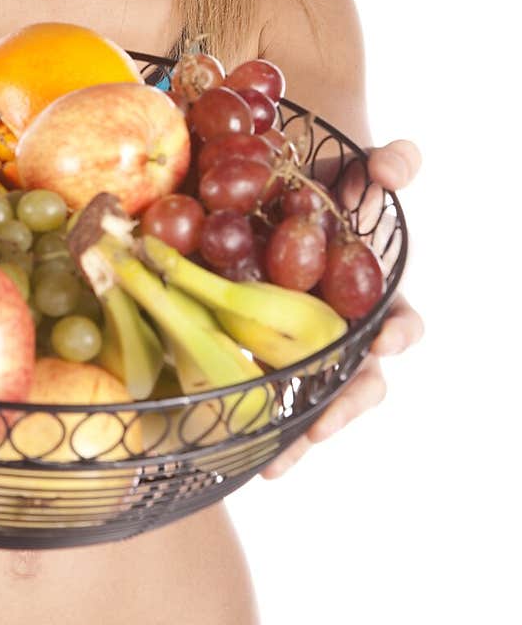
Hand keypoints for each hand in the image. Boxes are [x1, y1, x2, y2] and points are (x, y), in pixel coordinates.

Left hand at [261, 138, 423, 479]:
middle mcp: (342, 331)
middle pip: (358, 384)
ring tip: (273, 461)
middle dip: (343, 409)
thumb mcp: (356, 167)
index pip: (402, 325)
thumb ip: (390, 163)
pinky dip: (244, 415)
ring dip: (295, 433)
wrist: (274, 183)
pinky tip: (221, 437)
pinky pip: (256, 387)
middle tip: (318, 430)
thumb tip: (392, 169)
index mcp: (374, 295)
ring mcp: (301, 345)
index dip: (399, 336)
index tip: (386, 342)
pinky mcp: (257, 347)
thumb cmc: (327, 183)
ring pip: (310, 401)